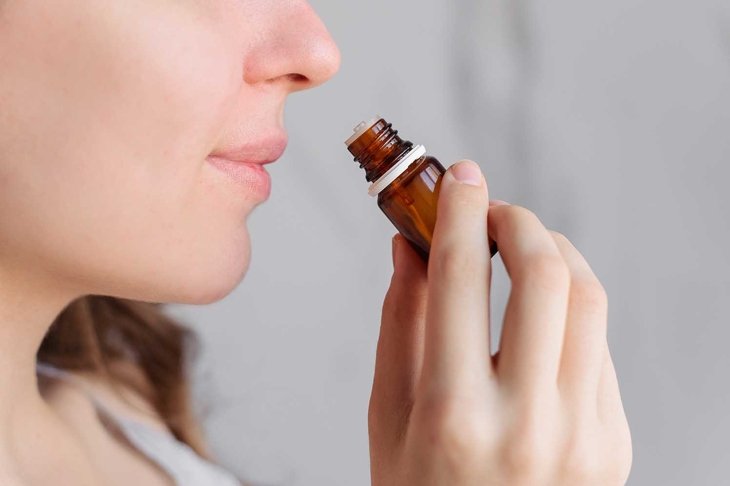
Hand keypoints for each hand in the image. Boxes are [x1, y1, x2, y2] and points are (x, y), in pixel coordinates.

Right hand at [368, 160, 631, 485]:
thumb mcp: (388, 415)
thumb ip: (400, 323)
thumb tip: (410, 248)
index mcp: (453, 413)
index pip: (460, 279)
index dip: (458, 212)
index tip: (459, 176)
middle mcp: (527, 421)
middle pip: (546, 274)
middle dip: (518, 220)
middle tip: (492, 212)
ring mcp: (584, 433)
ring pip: (588, 300)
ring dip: (554, 254)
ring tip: (520, 252)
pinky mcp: (614, 439)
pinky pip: (598, 345)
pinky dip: (569, 308)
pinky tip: (540, 316)